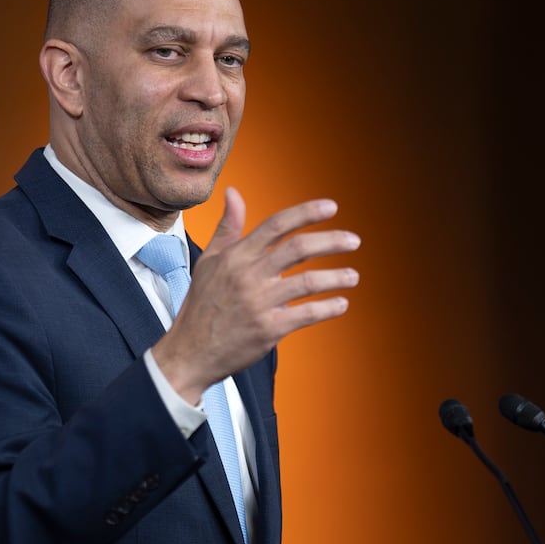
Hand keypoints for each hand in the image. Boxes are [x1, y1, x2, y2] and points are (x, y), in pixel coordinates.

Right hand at [154, 188, 359, 403]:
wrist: (190, 351)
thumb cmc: (202, 304)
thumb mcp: (209, 260)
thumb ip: (227, 227)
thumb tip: (233, 192)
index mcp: (236, 256)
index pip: (276, 225)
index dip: (306, 213)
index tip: (332, 207)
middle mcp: (248, 276)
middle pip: (298, 249)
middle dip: (331, 241)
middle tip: (354, 240)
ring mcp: (259, 303)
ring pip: (308, 282)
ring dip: (336, 277)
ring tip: (353, 276)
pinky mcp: (268, 329)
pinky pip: (306, 314)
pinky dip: (328, 308)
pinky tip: (341, 304)